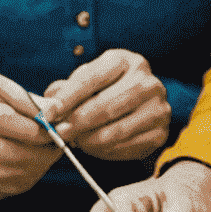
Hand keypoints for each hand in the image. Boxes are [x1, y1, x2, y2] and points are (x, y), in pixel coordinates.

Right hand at [0, 73, 58, 199]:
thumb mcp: (1, 86)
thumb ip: (28, 98)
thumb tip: (55, 111)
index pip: (5, 120)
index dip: (35, 126)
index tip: (56, 127)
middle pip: (7, 150)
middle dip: (40, 149)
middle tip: (59, 143)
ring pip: (10, 172)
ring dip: (38, 164)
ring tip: (50, 152)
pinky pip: (8, 186)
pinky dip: (29, 176)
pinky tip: (36, 163)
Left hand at [42, 49, 169, 162]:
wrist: (142, 104)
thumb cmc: (108, 88)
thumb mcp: (89, 79)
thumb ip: (67, 89)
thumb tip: (49, 101)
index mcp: (126, 60)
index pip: (93, 77)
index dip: (68, 96)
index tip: (49, 113)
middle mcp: (147, 81)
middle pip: (106, 105)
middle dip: (78, 121)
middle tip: (59, 132)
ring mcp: (158, 108)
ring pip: (117, 129)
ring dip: (90, 139)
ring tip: (75, 141)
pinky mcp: (161, 132)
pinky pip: (127, 147)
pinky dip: (105, 151)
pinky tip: (93, 148)